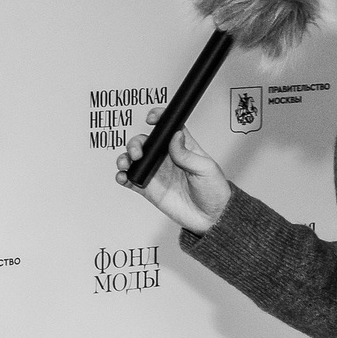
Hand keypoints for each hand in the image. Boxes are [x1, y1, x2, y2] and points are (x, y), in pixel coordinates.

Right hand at [115, 108, 232, 234]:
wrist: (211, 218)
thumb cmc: (214, 192)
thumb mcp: (206, 169)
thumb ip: (187, 154)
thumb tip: (175, 137)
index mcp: (182, 148)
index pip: (168, 128)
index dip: (158, 118)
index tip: (151, 118)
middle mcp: (166, 158)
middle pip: (144, 141)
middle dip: (135, 143)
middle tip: (138, 152)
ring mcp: (155, 172)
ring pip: (133, 158)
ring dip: (125, 157)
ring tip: (126, 163)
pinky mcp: (148, 188)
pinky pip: (130, 179)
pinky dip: (122, 176)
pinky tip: (123, 176)